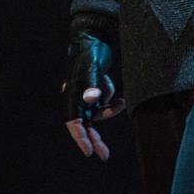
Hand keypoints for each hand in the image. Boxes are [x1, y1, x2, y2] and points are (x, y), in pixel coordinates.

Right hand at [62, 31, 125, 160]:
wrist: (95, 38)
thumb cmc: (89, 53)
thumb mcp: (91, 69)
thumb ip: (91, 86)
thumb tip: (91, 100)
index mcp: (72, 95)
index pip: (74, 123)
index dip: (80, 138)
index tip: (88, 151)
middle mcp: (78, 98)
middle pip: (86, 124)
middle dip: (95, 139)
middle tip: (104, 155)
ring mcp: (87, 95)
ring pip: (99, 113)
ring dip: (110, 111)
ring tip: (121, 103)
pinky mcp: (96, 90)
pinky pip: (105, 101)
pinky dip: (111, 98)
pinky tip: (111, 84)